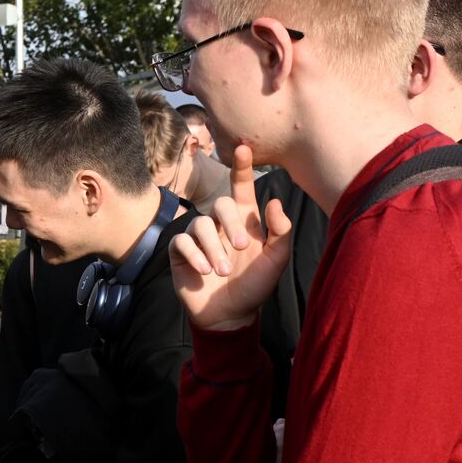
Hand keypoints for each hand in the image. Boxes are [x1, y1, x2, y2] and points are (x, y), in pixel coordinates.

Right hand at [169, 145, 292, 330]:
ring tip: (222, 270)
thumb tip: (274, 201)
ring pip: (200, 223)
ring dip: (213, 247)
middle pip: (220, 204)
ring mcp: (199, 237)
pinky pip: (182, 241)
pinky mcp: (180, 252)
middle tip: (241, 249)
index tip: (243, 148)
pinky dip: (195, 255)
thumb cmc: (255, 286)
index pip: (241, 188)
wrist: (231, 315)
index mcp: (244, 222)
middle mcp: (220, 225)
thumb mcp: (276, 260)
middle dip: (230, 224)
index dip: (242, 168)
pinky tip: (205, 271)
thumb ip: (280, 232)